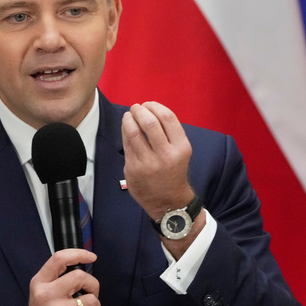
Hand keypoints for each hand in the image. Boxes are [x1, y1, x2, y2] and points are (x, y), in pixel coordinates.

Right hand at [26, 248, 99, 305]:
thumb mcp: (41, 295)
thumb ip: (57, 280)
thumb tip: (82, 266)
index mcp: (40, 283)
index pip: (59, 259)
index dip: (79, 254)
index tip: (91, 256)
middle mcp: (47, 294)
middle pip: (81, 276)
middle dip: (93, 285)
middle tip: (90, 295)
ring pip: (92, 300)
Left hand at [121, 101, 195, 219]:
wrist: (168, 202)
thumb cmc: (173, 171)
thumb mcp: (180, 151)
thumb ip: (168, 133)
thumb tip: (149, 110)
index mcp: (181, 147)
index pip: (167, 118)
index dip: (155, 106)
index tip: (148, 104)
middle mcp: (166, 155)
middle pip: (149, 122)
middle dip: (139, 110)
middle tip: (136, 107)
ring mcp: (148, 163)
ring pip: (134, 132)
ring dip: (129, 118)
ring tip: (129, 115)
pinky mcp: (133, 169)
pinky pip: (126, 144)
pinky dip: (125, 131)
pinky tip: (126, 127)